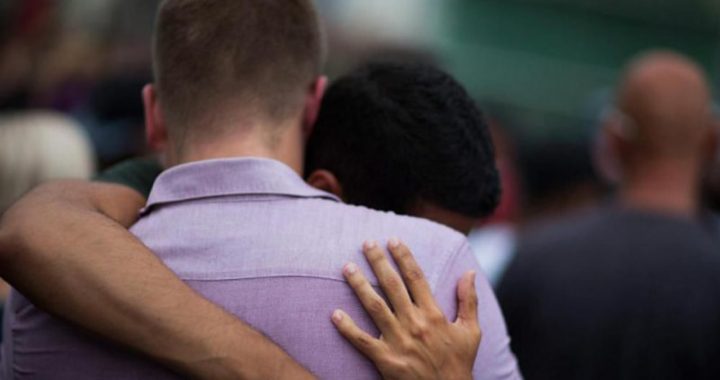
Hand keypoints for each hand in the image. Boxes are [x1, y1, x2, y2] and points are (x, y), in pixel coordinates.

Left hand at [332, 239, 480, 379]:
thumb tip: (469, 272)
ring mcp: (399, 342)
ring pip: (375, 307)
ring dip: (359, 286)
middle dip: (378, 262)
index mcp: (434, 315)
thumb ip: (468, 301)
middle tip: (366, 244)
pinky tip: (335, 314)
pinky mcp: (386, 360)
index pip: (416, 278)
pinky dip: (348, 328)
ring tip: (347, 268)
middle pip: (393, 286)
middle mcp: (415, 324)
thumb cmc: (459, 363)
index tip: (393, 240)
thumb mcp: (471, 331)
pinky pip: (362, 341)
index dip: (404, 257)